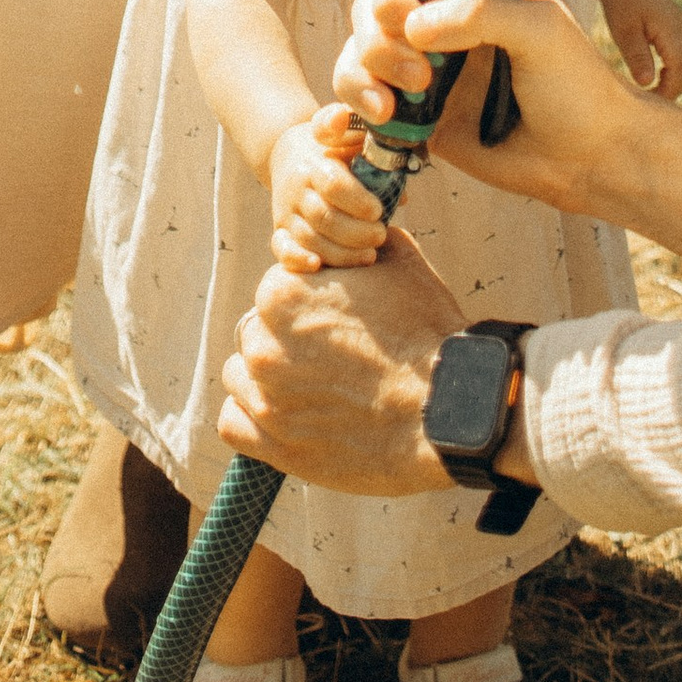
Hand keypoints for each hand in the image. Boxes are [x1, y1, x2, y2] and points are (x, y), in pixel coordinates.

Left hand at [218, 231, 462, 495]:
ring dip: (267, 381)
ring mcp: (267, 401)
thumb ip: (358, 244)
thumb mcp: (397, 261)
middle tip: (328, 357)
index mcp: (282, 294)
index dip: (305, 305)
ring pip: (242, 379)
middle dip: (286, 342)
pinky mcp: (276, 448)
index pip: (274, 294)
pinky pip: (234, 425)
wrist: (447, 408)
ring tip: (312, 389)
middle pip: (255, 335)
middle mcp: (263, 346)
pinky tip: (288, 417)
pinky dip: (254, 421)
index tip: (332, 321)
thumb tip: (354, 232)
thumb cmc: (425, 330)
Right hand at [268, 107, 387, 275]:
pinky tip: (318, 266)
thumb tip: (403, 198)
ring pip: (310, 239)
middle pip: (324, 217)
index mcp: (316, 164)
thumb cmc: (333, 150)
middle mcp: (297, 189)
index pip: (334, 185)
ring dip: (341, 253)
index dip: (358, 201)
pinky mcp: (279, 230)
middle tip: (381, 236)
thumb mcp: (352, 144)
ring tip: (369, 255)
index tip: (378, 211)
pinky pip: (282, 249)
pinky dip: (297, 260)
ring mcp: (287, 212)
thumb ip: (377, 164)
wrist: (289, 152)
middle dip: (356, 233)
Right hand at [333, 0, 645, 214]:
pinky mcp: (420, 121)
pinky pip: (367, 105)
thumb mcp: (540, 29)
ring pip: (359, 55)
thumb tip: (412, 26)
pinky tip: (383, 116)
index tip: (407, 12)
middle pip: (371, 11)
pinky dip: (358, 104)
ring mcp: (427, 75)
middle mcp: (442, 29)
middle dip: (378, 36)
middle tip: (420, 71)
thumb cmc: (576, 85)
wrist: (589, 158)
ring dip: (363, 71)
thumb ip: (480, 15)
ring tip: (399, 100)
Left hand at [594, 0, 681, 97]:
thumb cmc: (620, 2)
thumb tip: (648, 83)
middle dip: (677, 87)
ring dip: (678, 78)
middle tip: (656, 104)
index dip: (670, 88)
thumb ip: (637, 56)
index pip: (680, 66)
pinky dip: (677, 67)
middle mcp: (680, 27)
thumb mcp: (624, 31)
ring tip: (658, 92)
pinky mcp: (675, 24)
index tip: (653, 103)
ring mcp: (680, 24)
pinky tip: (660, 74)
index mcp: (670, 28)